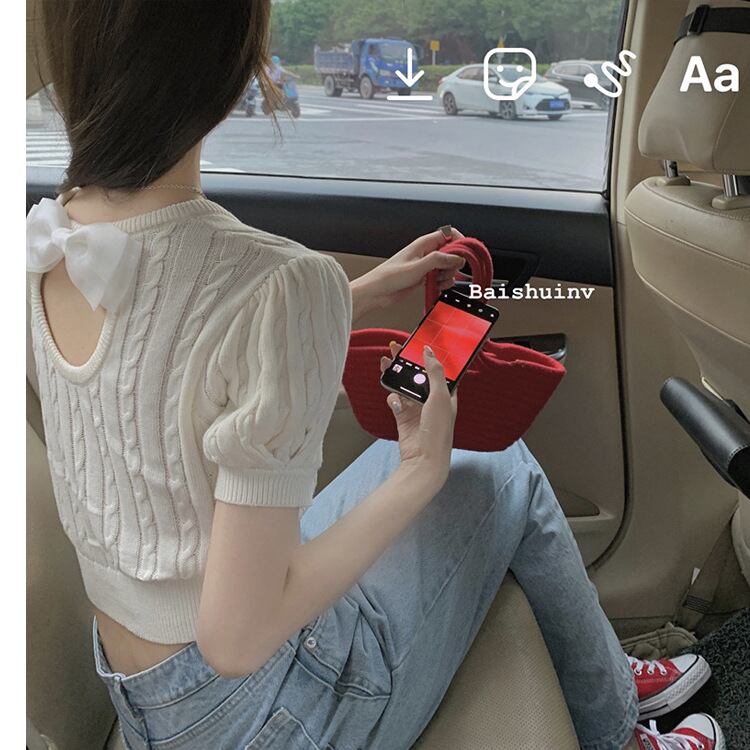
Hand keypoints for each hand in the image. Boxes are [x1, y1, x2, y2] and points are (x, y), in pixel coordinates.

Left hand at [350, 228, 465, 322]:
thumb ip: (439, 260)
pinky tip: (436, 287)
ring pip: (448, 267)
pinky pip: (441, 278)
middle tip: (446, 272)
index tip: (464, 254)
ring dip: (448, 276)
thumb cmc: (389, 277)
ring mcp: (425, 265)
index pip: (449, 234)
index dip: (459, 242)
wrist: (376, 293)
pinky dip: (442, 283)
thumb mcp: (417, 267)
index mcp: (423, 244)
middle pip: (452, 252)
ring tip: (438, 281)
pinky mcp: (424, 277)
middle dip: (454, 264)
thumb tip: (457, 257)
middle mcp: (426, 252)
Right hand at [380, 342, 456, 488]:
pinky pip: (395, 400)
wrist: (423, 460)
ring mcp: (416, 408)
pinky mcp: (403, 417)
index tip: (419, 342)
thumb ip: (434, 372)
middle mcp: (432, 400)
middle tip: (396, 347)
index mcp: (446, 394)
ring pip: (403, 385)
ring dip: (395, 374)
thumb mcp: (440, 397)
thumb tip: (429, 351)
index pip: (438, 369)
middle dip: (407, 361)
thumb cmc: (438, 431)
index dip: (428, 356)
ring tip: (386, 362)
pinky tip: (394, 400)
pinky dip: (393, 398)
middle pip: (417, 375)